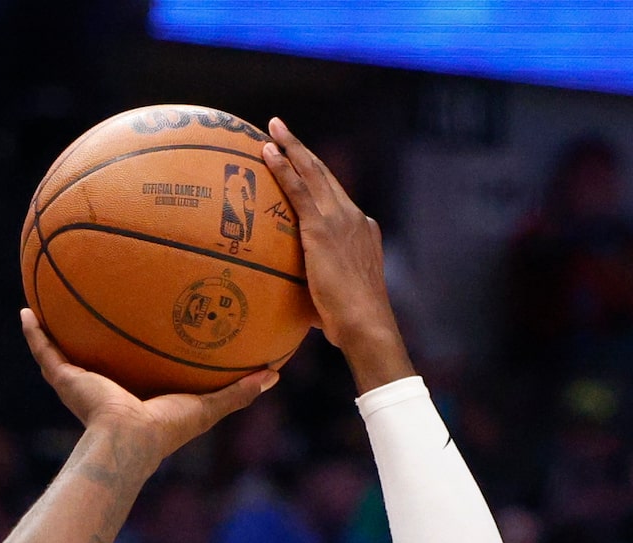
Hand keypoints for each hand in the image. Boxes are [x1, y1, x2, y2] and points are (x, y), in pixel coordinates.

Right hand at [21, 309, 276, 462]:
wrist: (128, 442)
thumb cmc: (166, 429)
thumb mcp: (209, 405)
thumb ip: (240, 390)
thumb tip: (276, 374)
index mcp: (135, 390)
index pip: (135, 359)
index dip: (138, 338)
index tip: (144, 311)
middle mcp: (105, 384)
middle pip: (97, 347)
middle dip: (94, 324)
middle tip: (99, 289)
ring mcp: (80, 380)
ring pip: (64, 346)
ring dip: (55, 323)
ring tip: (50, 290)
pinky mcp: (64, 379)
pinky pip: (44, 350)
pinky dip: (33, 332)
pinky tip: (26, 309)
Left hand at [260, 120, 412, 391]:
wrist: (365, 322)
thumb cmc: (349, 324)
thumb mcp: (333, 300)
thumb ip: (317, 292)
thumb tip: (301, 309)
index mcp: (360, 230)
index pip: (334, 197)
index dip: (316, 178)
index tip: (300, 164)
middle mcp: (353, 216)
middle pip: (323, 174)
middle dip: (301, 150)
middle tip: (280, 129)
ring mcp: (339, 218)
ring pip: (311, 172)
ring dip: (291, 147)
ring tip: (271, 128)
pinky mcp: (322, 227)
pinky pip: (298, 190)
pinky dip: (282, 167)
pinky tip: (267, 153)